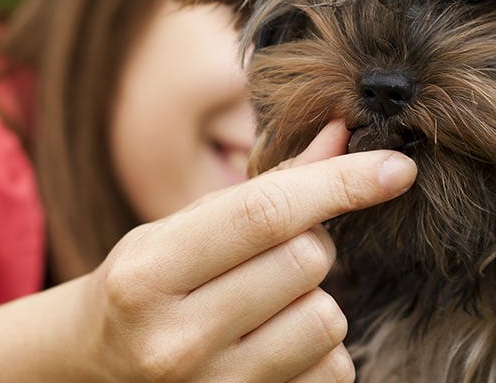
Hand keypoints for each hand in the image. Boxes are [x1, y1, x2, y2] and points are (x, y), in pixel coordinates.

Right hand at [76, 121, 416, 381]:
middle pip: (305, 262)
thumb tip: (343, 136)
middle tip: (277, 250)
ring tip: (270, 303)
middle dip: (312, 242)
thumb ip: (264, 187)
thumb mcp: (180, 228)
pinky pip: (332, 369)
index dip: (338, 184)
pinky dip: (321, 350)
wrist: (99, 370)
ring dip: (316, 300)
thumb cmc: (146, 285)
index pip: (263, 214)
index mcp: (149, 273)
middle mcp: (177, 338)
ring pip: (326, 319)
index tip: (395, 167)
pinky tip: (277, 343)